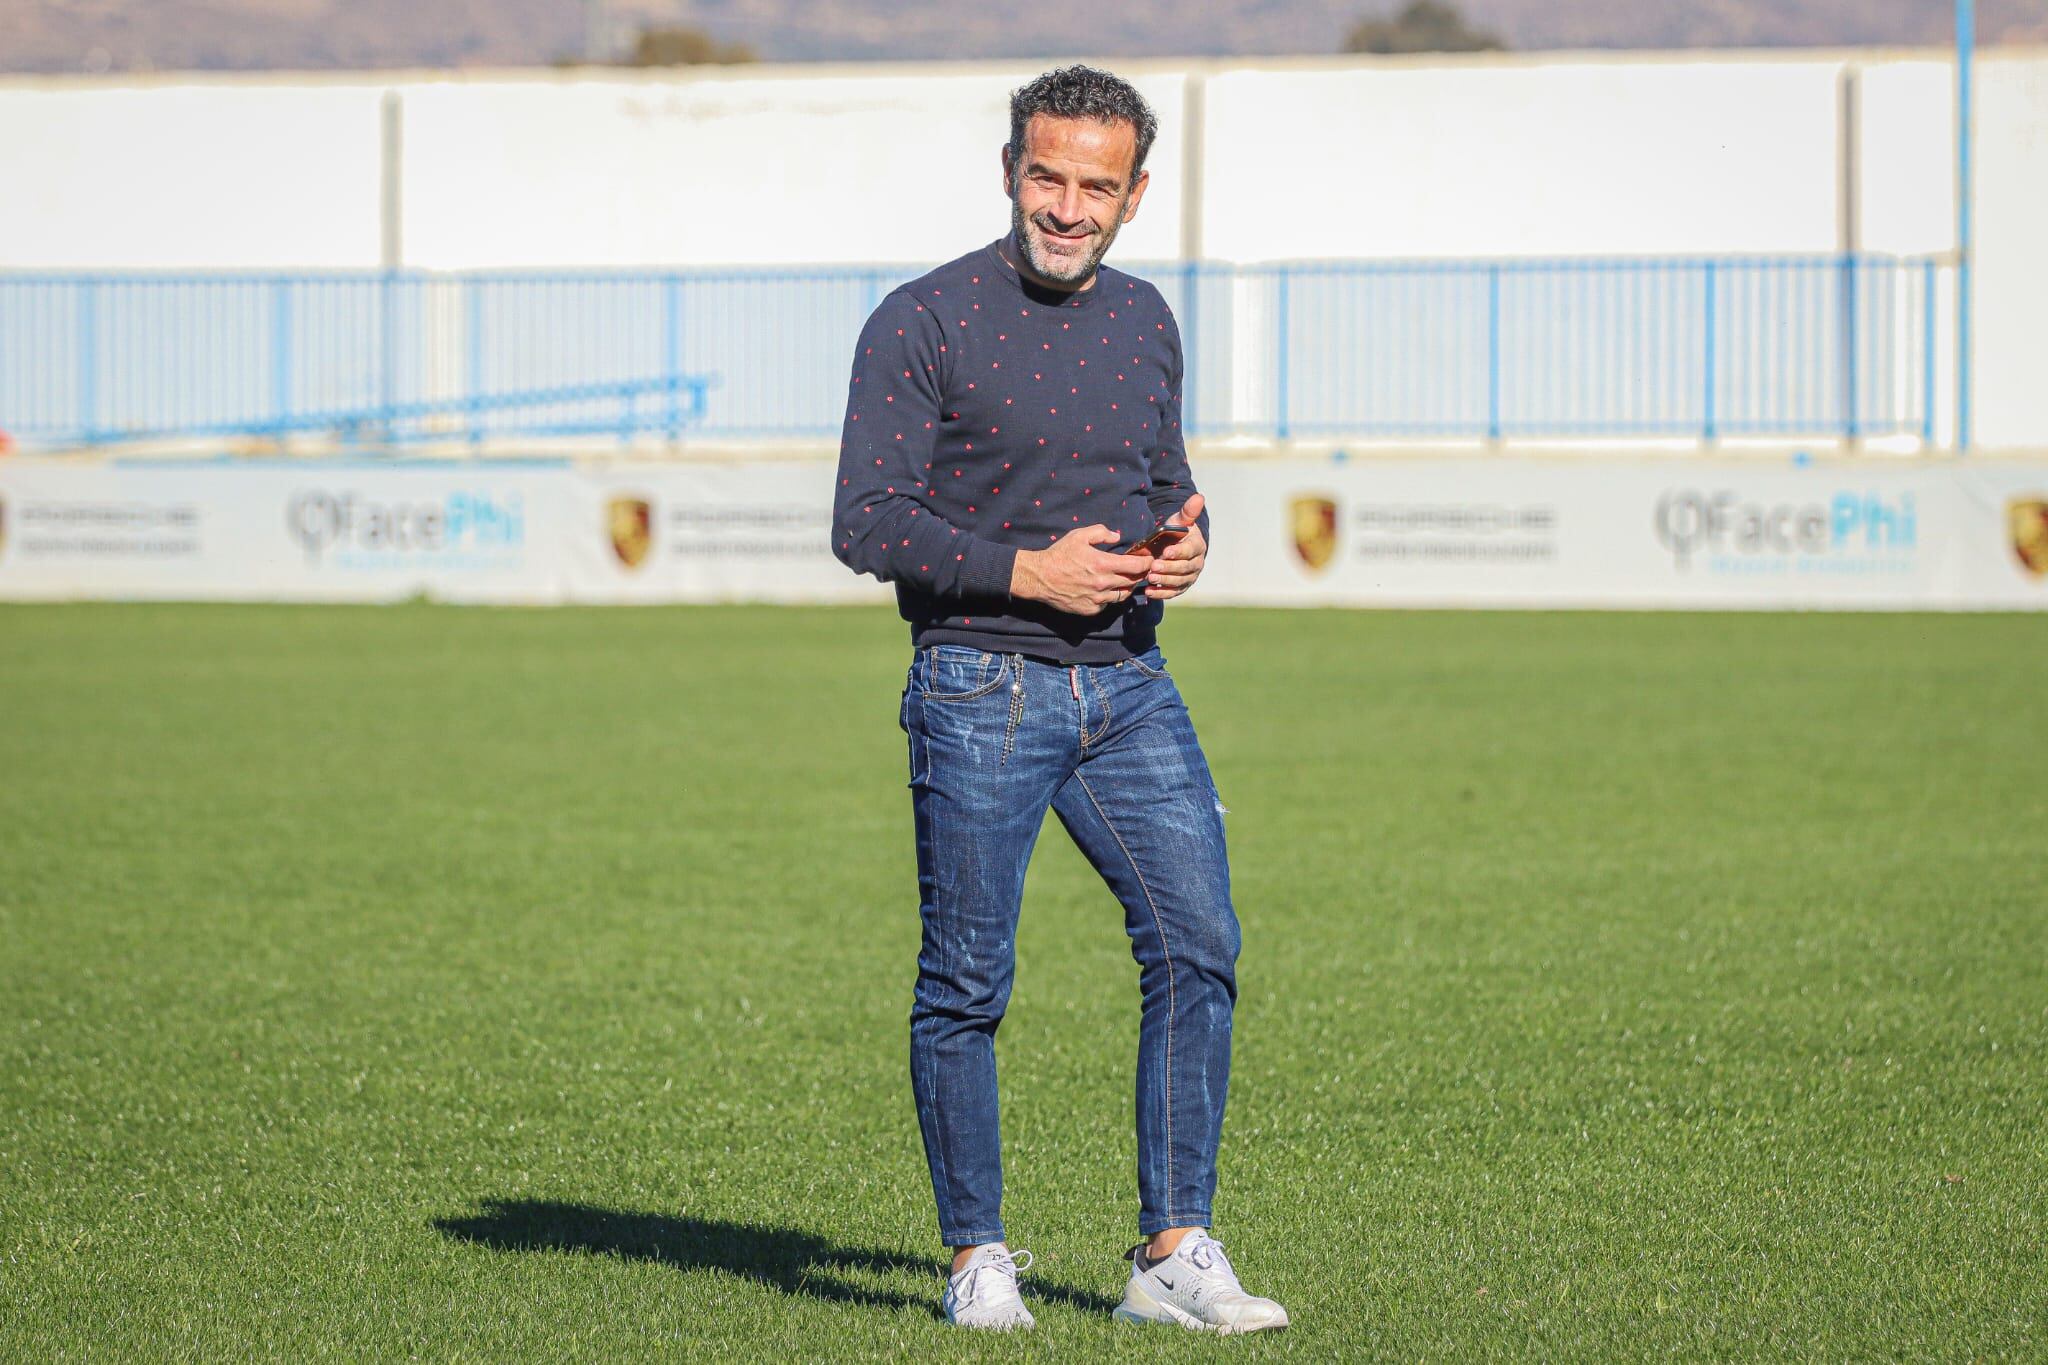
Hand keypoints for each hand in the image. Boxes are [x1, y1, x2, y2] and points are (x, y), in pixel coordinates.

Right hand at [1011, 524, 1152, 614]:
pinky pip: (1107, 604)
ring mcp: (1097, 599)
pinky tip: (1105, 590)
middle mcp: (1103, 584)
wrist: (1039, 577)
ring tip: (1124, 579)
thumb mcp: (1079, 536)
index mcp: (1103, 564)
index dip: (1146, 563)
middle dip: (1138, 574)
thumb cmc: (1059, 555)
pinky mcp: (1090, 609)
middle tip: (1139, 569)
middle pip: (1132, 581)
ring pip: (1122, 595)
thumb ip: (1101, 532)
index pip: (1136, 566)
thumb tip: (1117, 536)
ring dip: (1126, 587)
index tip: (1148, 560)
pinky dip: (1110, 597)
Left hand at [1140, 493, 1206, 600]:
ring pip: (1178, 581)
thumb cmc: (1177, 531)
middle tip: (1153, 567)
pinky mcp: (1181, 587)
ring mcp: (1189, 577)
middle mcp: (1196, 563)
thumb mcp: (1180, 520)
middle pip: (1183, 568)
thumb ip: (1188, 511)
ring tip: (1150, 578)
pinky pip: (1173, 592)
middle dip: (1168, 568)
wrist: (1175, 546)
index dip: (1178, 552)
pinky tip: (1149, 592)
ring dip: (1164, 581)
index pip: (1189, 551)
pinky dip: (1161, 593)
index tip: (1166, 552)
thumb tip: (1199, 497)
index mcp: (1197, 546)